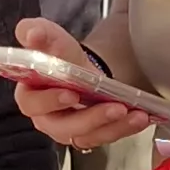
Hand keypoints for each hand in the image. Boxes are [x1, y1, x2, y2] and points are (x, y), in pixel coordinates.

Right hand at [5, 15, 156, 149]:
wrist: (82, 69)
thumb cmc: (61, 57)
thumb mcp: (51, 39)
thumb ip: (38, 33)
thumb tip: (32, 34)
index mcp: (30, 96)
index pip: (32, 104)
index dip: (50, 102)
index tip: (71, 94)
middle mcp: (47, 119)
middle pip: (63, 128)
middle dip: (90, 119)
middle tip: (114, 108)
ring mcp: (69, 131)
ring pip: (87, 136)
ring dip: (112, 126)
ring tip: (134, 113)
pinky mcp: (90, 135)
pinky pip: (106, 137)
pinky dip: (124, 128)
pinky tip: (140, 117)